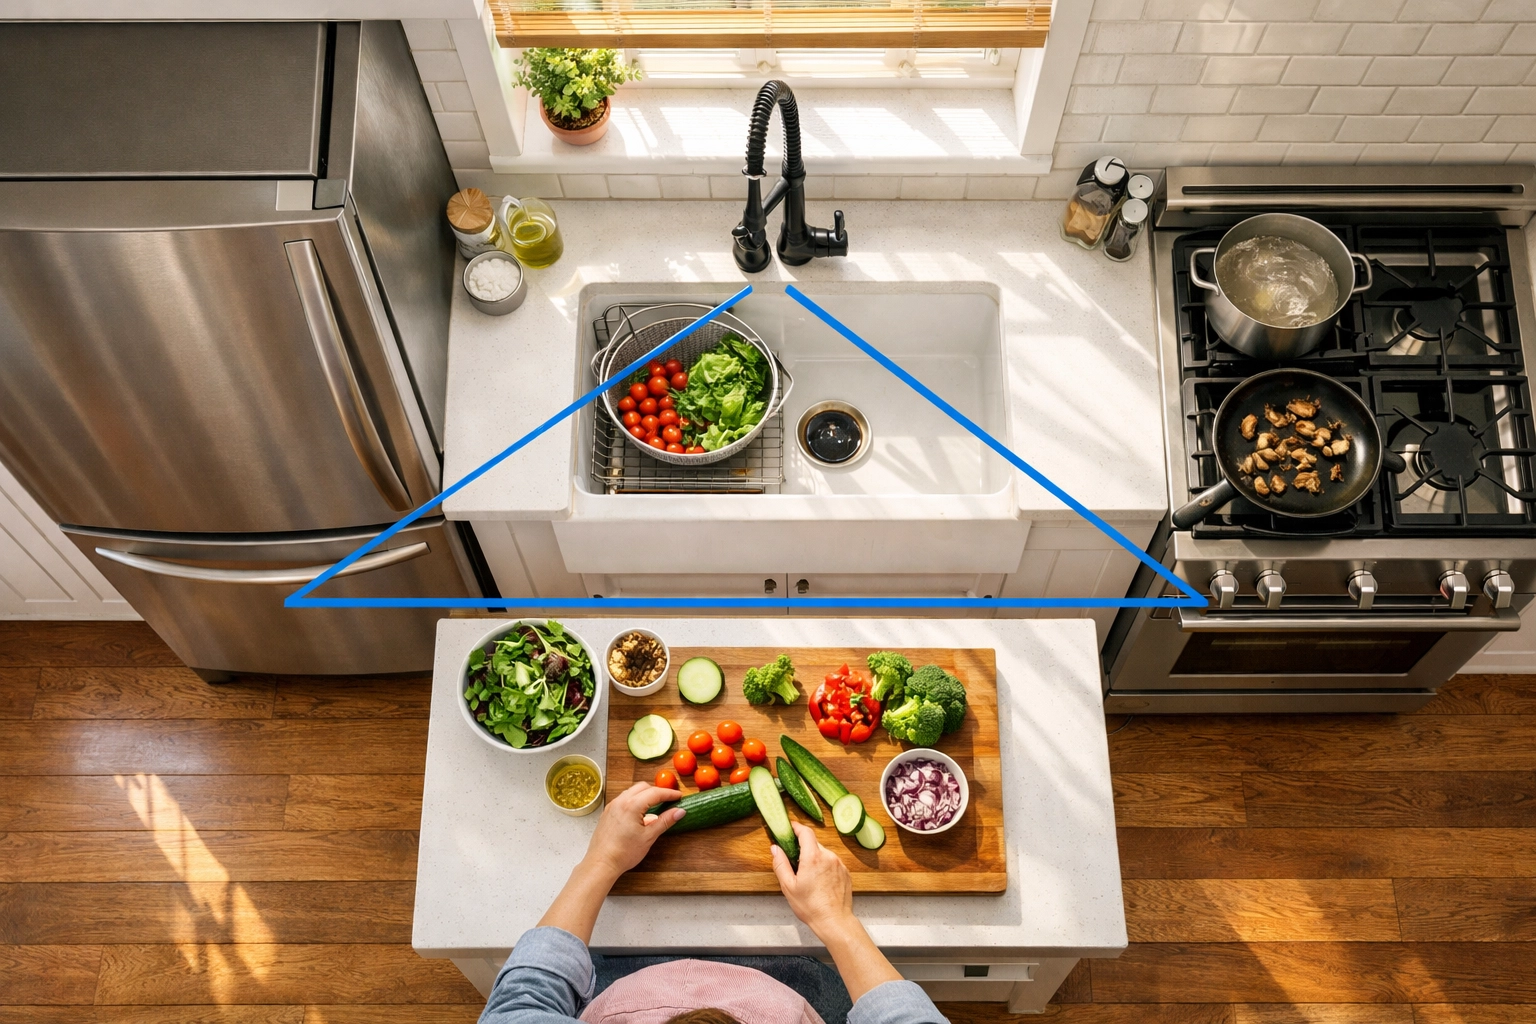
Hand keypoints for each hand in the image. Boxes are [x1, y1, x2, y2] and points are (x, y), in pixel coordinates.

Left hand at [583, 782, 683, 878]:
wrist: (601, 863)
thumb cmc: (623, 853)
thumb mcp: (648, 837)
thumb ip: (665, 821)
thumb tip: (679, 812)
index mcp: (631, 805)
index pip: (655, 793)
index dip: (669, 794)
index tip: (678, 796)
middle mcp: (620, 802)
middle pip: (643, 787)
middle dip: (657, 792)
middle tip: (668, 800)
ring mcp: (612, 806)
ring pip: (632, 791)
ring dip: (645, 795)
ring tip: (655, 806)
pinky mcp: (608, 812)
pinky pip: (624, 799)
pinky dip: (635, 800)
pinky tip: (640, 813)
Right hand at [771, 821, 901, 1002]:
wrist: (834, 921)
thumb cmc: (810, 907)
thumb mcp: (788, 887)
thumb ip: (780, 864)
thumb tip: (775, 848)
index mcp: (813, 857)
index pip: (806, 832)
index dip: (797, 827)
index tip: (790, 827)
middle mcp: (828, 856)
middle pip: (814, 844)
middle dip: (803, 848)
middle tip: (795, 861)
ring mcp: (839, 864)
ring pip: (823, 854)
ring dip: (814, 859)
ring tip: (808, 877)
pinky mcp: (845, 872)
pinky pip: (832, 863)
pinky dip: (824, 867)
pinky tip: (819, 882)